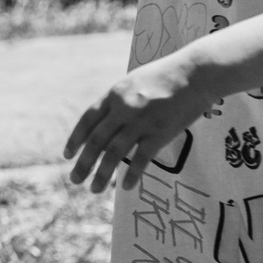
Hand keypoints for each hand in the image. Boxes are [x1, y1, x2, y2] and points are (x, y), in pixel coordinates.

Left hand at [65, 54, 216, 192]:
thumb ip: (118, 101)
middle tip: (74, 180)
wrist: (196, 73)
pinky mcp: (160, 132)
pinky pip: (141, 158)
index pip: (87, 120)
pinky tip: (125, 188)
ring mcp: (141, 121)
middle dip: (83, 163)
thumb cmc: (166, 77)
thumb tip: (104, 123)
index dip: (75, 139)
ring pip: (114, 153)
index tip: (67, 156)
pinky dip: (132, 175)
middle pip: (96, 140)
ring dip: (102, 174)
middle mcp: (124, 108)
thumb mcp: (134, 82)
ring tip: (94, 189)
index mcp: (115, 94)